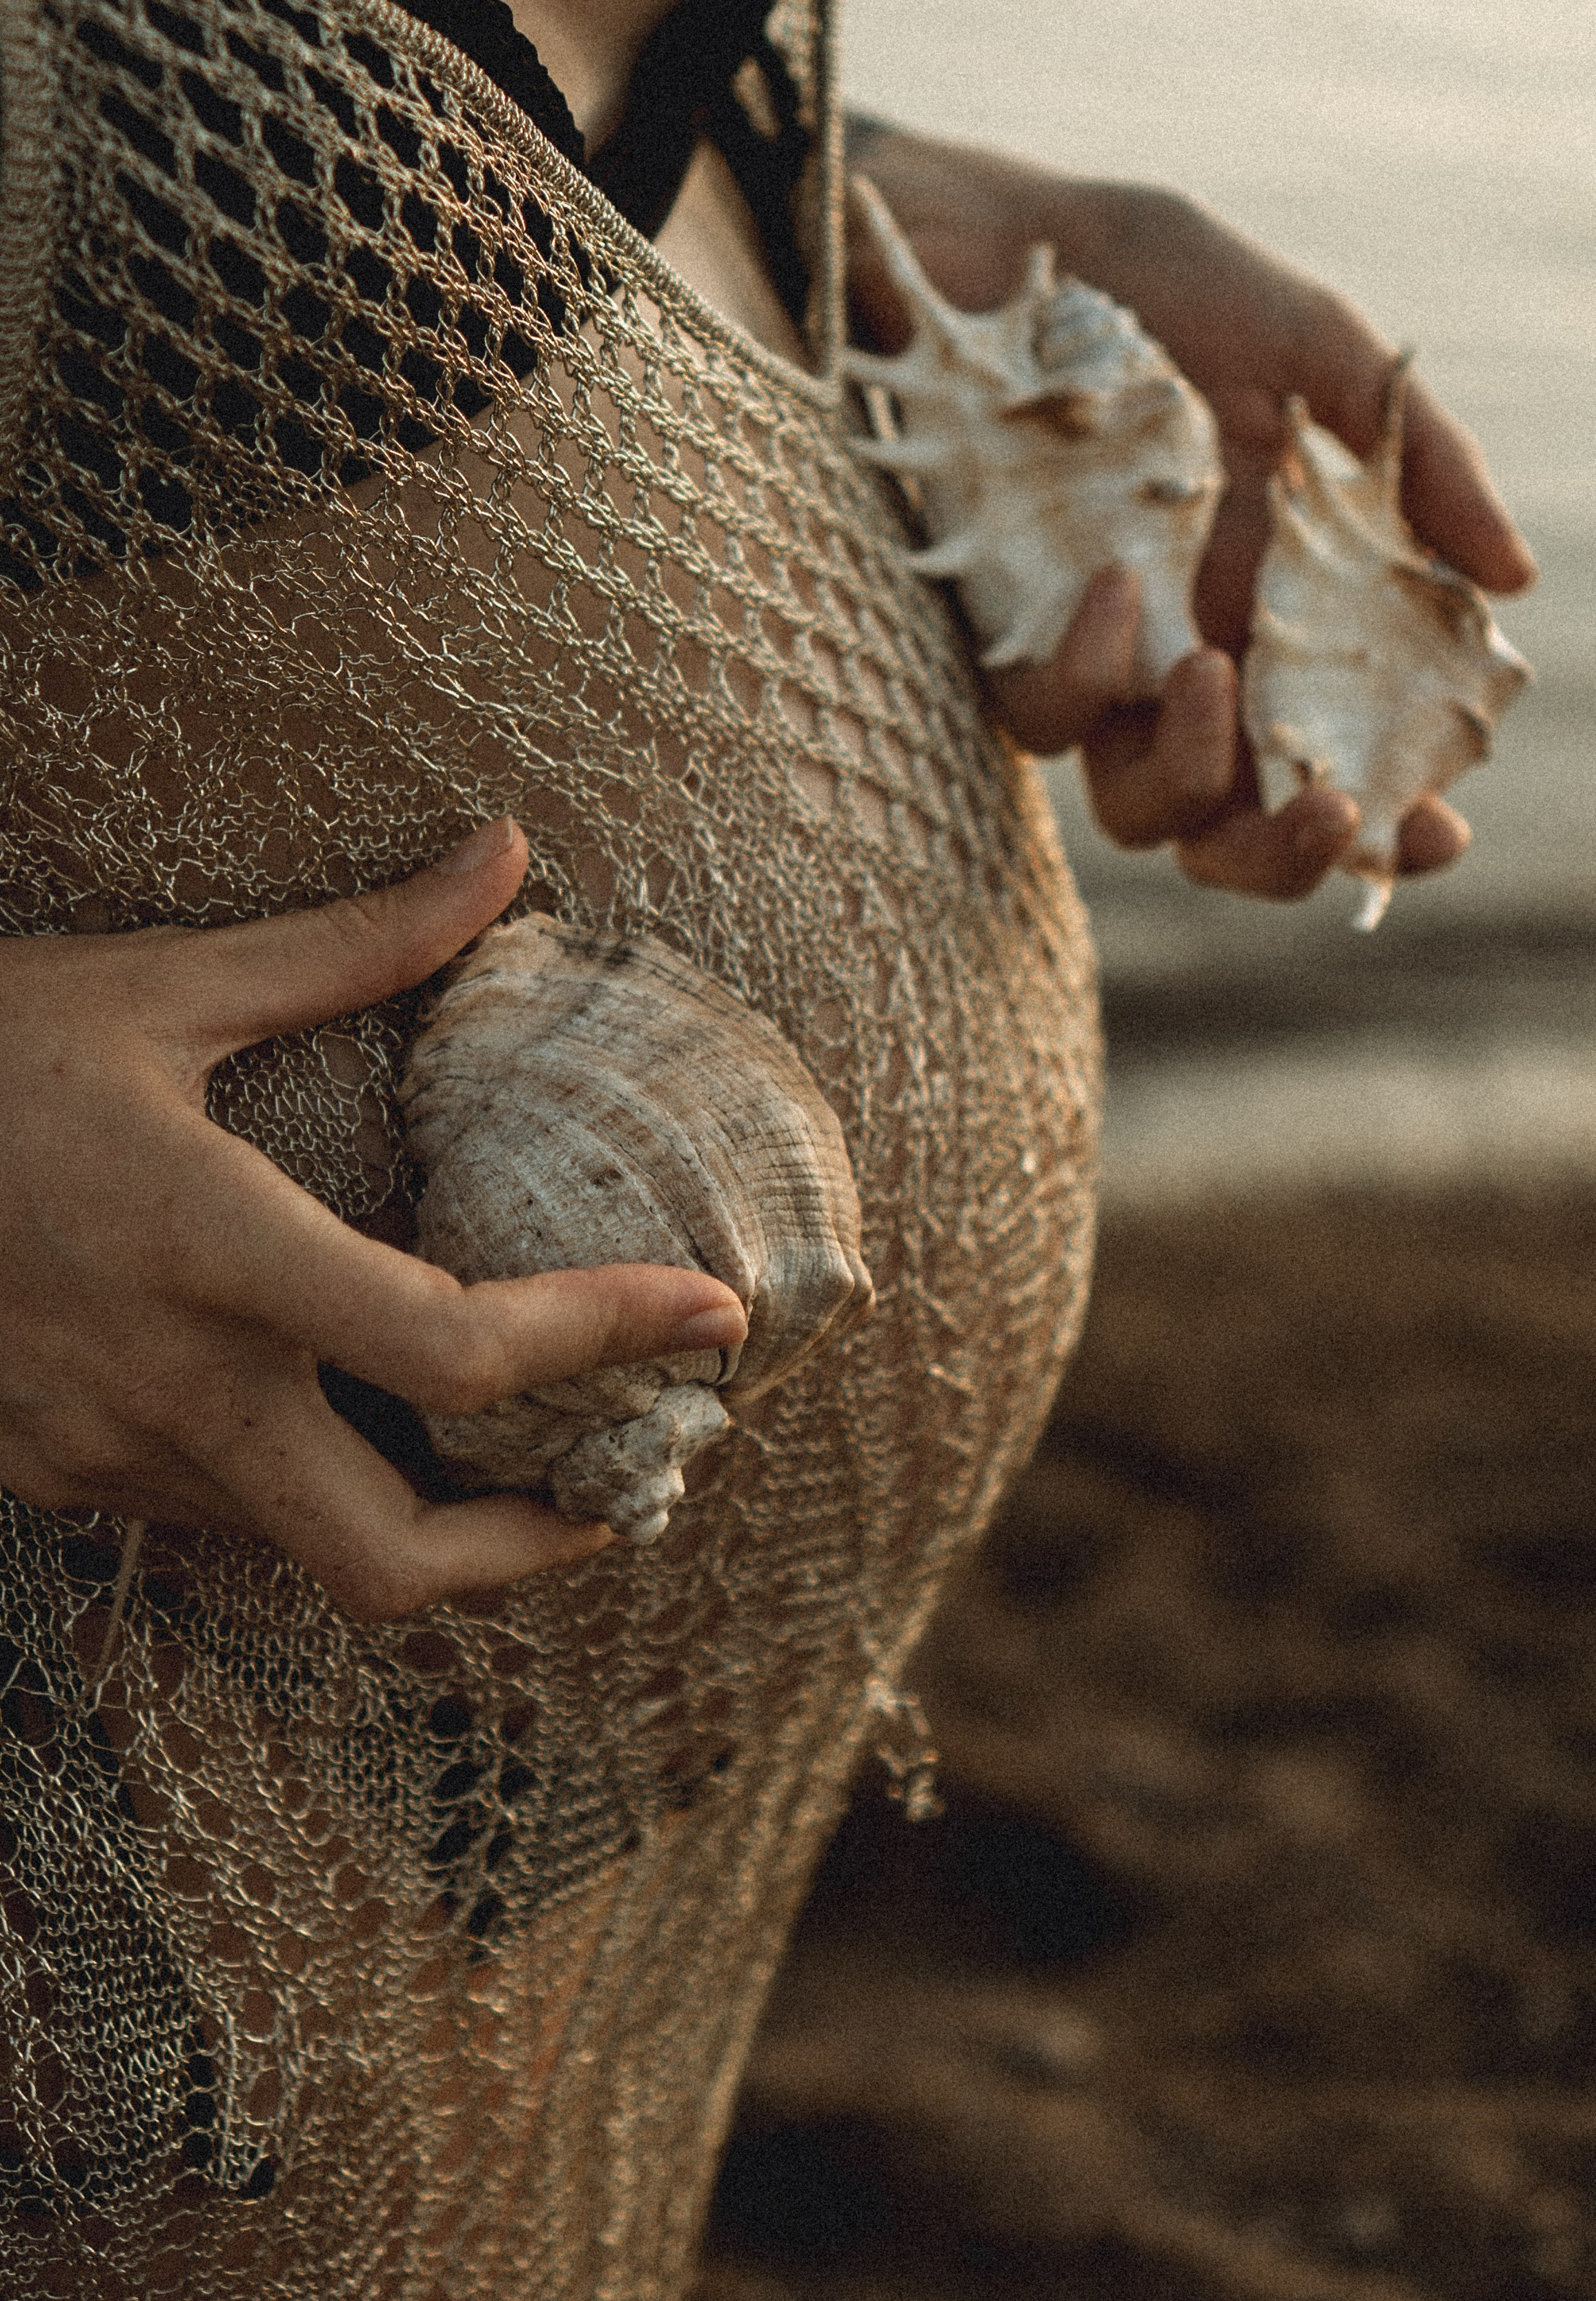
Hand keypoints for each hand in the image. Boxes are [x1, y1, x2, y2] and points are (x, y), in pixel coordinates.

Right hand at [0, 820, 747, 1618]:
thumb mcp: (162, 984)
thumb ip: (355, 943)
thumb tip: (506, 852)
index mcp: (210, 1248)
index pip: (452, 1346)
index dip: (605, 1339)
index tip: (710, 1315)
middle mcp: (167, 1385)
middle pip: (393, 1563)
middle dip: (534, 1552)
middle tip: (626, 1483)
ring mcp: (102, 1453)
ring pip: (307, 1552)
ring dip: (428, 1520)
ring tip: (518, 1446)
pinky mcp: (54, 1476)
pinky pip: (222, 1520)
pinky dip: (313, 1489)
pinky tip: (347, 1411)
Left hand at [848, 126, 1534, 900]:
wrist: (981, 237)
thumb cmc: (1151, 283)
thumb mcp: (1308, 345)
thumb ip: (1418, 460)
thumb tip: (1513, 576)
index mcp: (1276, 615)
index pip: (1336, 760)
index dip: (1387, 825)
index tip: (1441, 828)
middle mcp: (1185, 660)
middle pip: (1231, 832)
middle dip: (1286, 856)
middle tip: (1335, 808)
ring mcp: (1091, 660)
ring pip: (1135, 808)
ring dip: (1190, 769)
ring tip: (1210, 671)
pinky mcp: (997, 635)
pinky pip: (1042, 713)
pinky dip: (1088, 667)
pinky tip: (1118, 587)